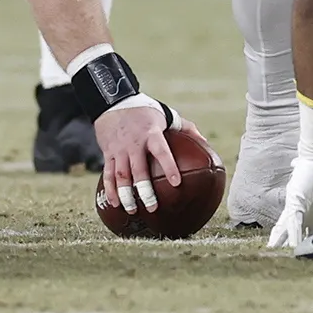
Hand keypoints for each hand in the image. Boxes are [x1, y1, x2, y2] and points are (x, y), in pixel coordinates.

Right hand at [94, 100, 187, 217]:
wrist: (112, 101)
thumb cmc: (144, 110)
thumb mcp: (165, 114)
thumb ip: (185, 127)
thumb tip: (205, 142)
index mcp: (150, 133)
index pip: (161, 151)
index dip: (169, 166)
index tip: (177, 183)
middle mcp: (134, 143)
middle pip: (138, 170)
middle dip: (145, 190)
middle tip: (153, 207)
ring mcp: (119, 149)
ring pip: (121, 176)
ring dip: (126, 195)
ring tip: (134, 210)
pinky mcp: (108, 153)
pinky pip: (108, 174)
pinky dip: (110, 189)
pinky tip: (116, 204)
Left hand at [271, 98, 312, 250]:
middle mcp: (307, 211)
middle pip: (297, 234)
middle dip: (293, 247)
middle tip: (287, 261)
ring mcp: (299, 207)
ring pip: (289, 230)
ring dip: (285, 244)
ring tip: (277, 256)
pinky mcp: (295, 202)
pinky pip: (292, 221)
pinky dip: (291, 235)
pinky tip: (288, 247)